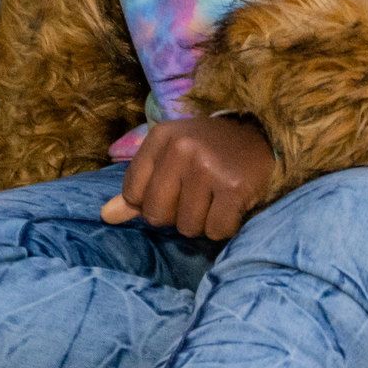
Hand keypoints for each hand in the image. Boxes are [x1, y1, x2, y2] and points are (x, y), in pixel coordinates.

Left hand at [102, 114, 277, 239]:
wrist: (261, 137)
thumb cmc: (208, 151)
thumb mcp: (169, 157)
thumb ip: (138, 188)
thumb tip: (106, 217)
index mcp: (160, 137)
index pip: (132, 193)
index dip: (149, 203)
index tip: (172, 191)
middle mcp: (181, 149)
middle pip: (157, 214)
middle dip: (175, 217)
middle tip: (196, 198)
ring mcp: (208, 167)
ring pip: (187, 226)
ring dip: (201, 223)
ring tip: (215, 200)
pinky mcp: (235, 187)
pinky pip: (215, 230)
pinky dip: (223, 227)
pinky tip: (231, 207)